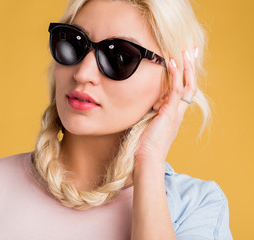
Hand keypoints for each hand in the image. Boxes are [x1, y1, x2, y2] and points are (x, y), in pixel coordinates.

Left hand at [135, 47, 197, 164]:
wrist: (146, 157)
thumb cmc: (144, 143)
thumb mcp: (148, 123)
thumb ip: (150, 112)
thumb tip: (144, 102)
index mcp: (174, 114)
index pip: (184, 91)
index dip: (185, 75)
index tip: (183, 61)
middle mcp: (178, 112)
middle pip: (191, 85)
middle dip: (191, 67)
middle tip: (191, 50)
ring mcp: (175, 112)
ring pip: (188, 85)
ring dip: (187, 67)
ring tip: (185, 51)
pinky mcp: (169, 113)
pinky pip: (176, 90)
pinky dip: (175, 75)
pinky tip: (171, 63)